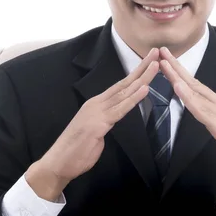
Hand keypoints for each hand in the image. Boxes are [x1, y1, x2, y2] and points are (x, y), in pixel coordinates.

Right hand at [27, 48, 160, 200]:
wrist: (58, 163)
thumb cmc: (77, 150)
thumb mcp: (96, 131)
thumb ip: (107, 121)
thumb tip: (116, 117)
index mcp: (97, 104)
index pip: (121, 86)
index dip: (137, 73)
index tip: (151, 62)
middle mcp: (97, 103)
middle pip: (124, 83)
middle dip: (142, 68)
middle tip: (157, 53)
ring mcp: (97, 112)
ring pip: (124, 92)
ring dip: (142, 78)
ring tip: (156, 65)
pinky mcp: (98, 124)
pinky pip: (120, 110)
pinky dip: (133, 99)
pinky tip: (145, 89)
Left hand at [159, 46, 215, 207]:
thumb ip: (210, 121)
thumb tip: (199, 114)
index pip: (195, 87)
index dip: (179, 73)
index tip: (165, 61)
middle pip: (194, 83)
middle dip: (176, 67)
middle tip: (161, 50)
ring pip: (196, 92)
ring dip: (178, 77)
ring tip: (164, 63)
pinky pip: (201, 111)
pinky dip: (189, 98)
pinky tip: (179, 88)